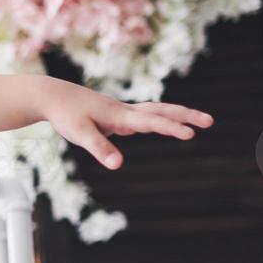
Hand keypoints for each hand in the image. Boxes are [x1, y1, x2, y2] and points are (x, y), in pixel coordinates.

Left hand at [41, 79, 212, 169]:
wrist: (53, 96)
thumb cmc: (66, 114)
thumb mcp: (80, 134)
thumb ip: (100, 149)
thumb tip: (117, 165)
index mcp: (120, 115)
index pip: (151, 121)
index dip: (171, 127)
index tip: (190, 134)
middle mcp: (125, 111)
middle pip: (161, 110)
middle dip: (186, 115)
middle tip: (210, 121)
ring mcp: (122, 112)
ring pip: (155, 111)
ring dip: (176, 115)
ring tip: (195, 123)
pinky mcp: (116, 115)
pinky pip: (144, 116)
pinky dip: (159, 119)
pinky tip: (160, 126)